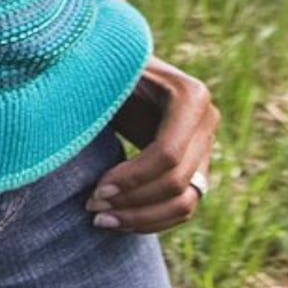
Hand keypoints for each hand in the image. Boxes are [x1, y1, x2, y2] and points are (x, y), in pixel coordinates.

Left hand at [89, 58, 216, 233]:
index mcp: (190, 95)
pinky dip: (152, 220)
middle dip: (133, 201)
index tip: (95, 191)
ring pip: (186, 202)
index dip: (132, 179)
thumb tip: (80, 104)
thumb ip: (102, 86)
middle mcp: (207, 121)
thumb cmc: (101, 66)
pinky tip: (118, 221)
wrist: (114, 68)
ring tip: (101, 220)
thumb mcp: (103, 71)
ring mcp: (205, 146)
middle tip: (92, 208)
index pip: (167, 154)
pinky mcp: (197, 167)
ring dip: (142, 218)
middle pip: (177, 181)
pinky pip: (183, 206)